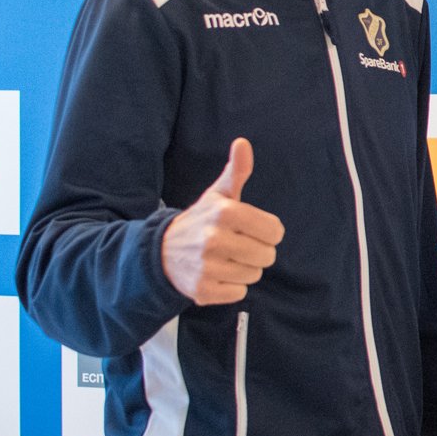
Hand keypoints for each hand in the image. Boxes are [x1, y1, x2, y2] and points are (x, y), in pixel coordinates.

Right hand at [160, 138, 285, 305]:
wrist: (162, 252)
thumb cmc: (201, 221)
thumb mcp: (218, 194)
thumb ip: (237, 171)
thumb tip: (243, 143)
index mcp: (224, 212)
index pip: (275, 231)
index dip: (268, 232)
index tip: (252, 229)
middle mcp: (214, 239)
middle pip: (267, 255)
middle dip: (257, 251)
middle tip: (237, 245)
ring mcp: (206, 266)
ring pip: (254, 275)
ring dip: (244, 269)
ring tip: (225, 259)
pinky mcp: (202, 290)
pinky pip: (239, 292)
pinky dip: (232, 286)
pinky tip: (216, 274)